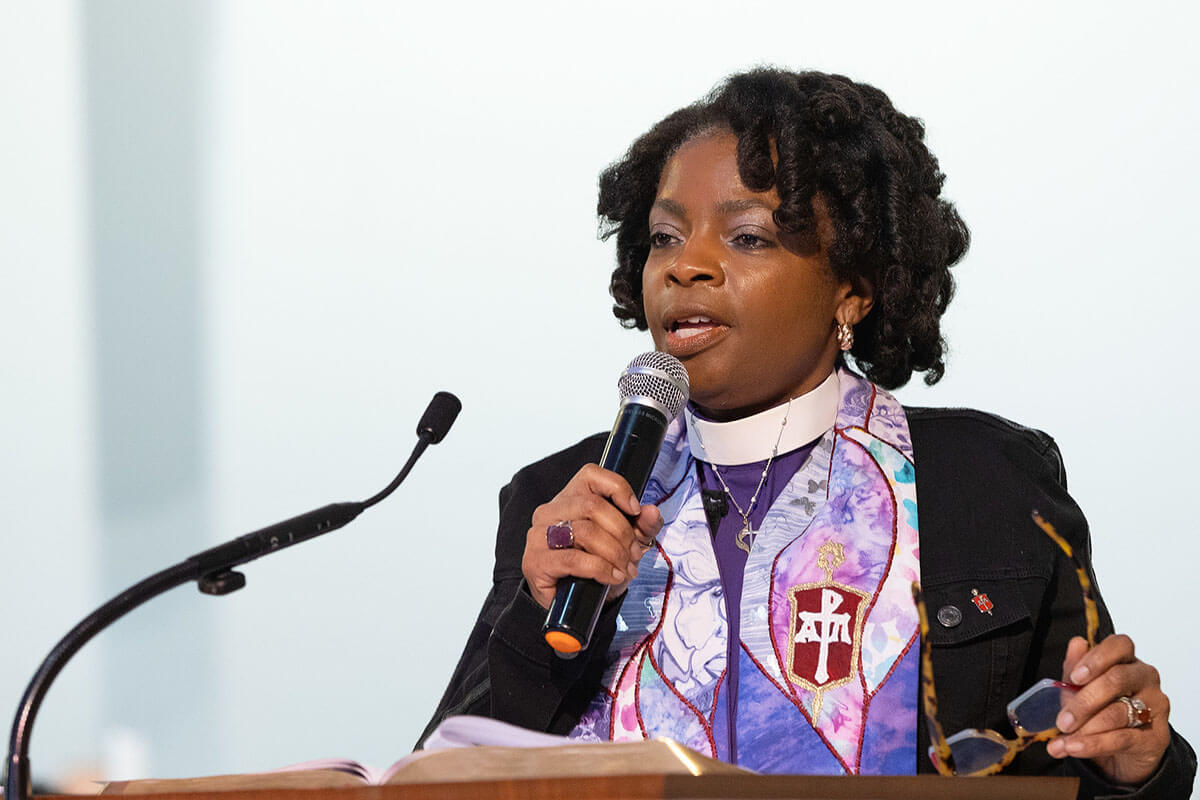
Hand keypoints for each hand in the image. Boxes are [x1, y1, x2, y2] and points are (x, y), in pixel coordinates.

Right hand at [522, 464, 663, 609]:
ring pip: (585, 531)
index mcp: (570, 498)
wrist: (575, 604)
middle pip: (592, 505)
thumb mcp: (625, 543)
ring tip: (624, 568)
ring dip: (614, 553)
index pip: (591, 475)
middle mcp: (550, 511)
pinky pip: (575, 559)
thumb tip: (652, 512)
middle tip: (634, 553)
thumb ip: (641, 526)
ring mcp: (539, 535)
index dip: (617, 488)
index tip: (635, 510)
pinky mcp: (536, 561)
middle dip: (622, 532)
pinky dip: (600, 569)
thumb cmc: (595, 567)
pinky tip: (611, 577)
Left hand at [1047, 634, 1170, 785]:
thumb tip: (1076, 644)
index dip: (1096, 658)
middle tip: (1062, 720)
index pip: (1120, 645)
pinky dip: (1094, 744)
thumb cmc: (1100, 710)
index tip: (1075, 677)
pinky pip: (1123, 737)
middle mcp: (1145, 678)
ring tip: (1064, 738)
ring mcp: (1155, 706)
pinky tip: (1076, 747)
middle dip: (1084, 702)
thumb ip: (1075, 667)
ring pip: (1118, 712)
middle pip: (1116, 680)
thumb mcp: (1080, 688)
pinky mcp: (1157, 735)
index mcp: (1126, 660)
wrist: (1121, 751)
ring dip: (1086, 727)